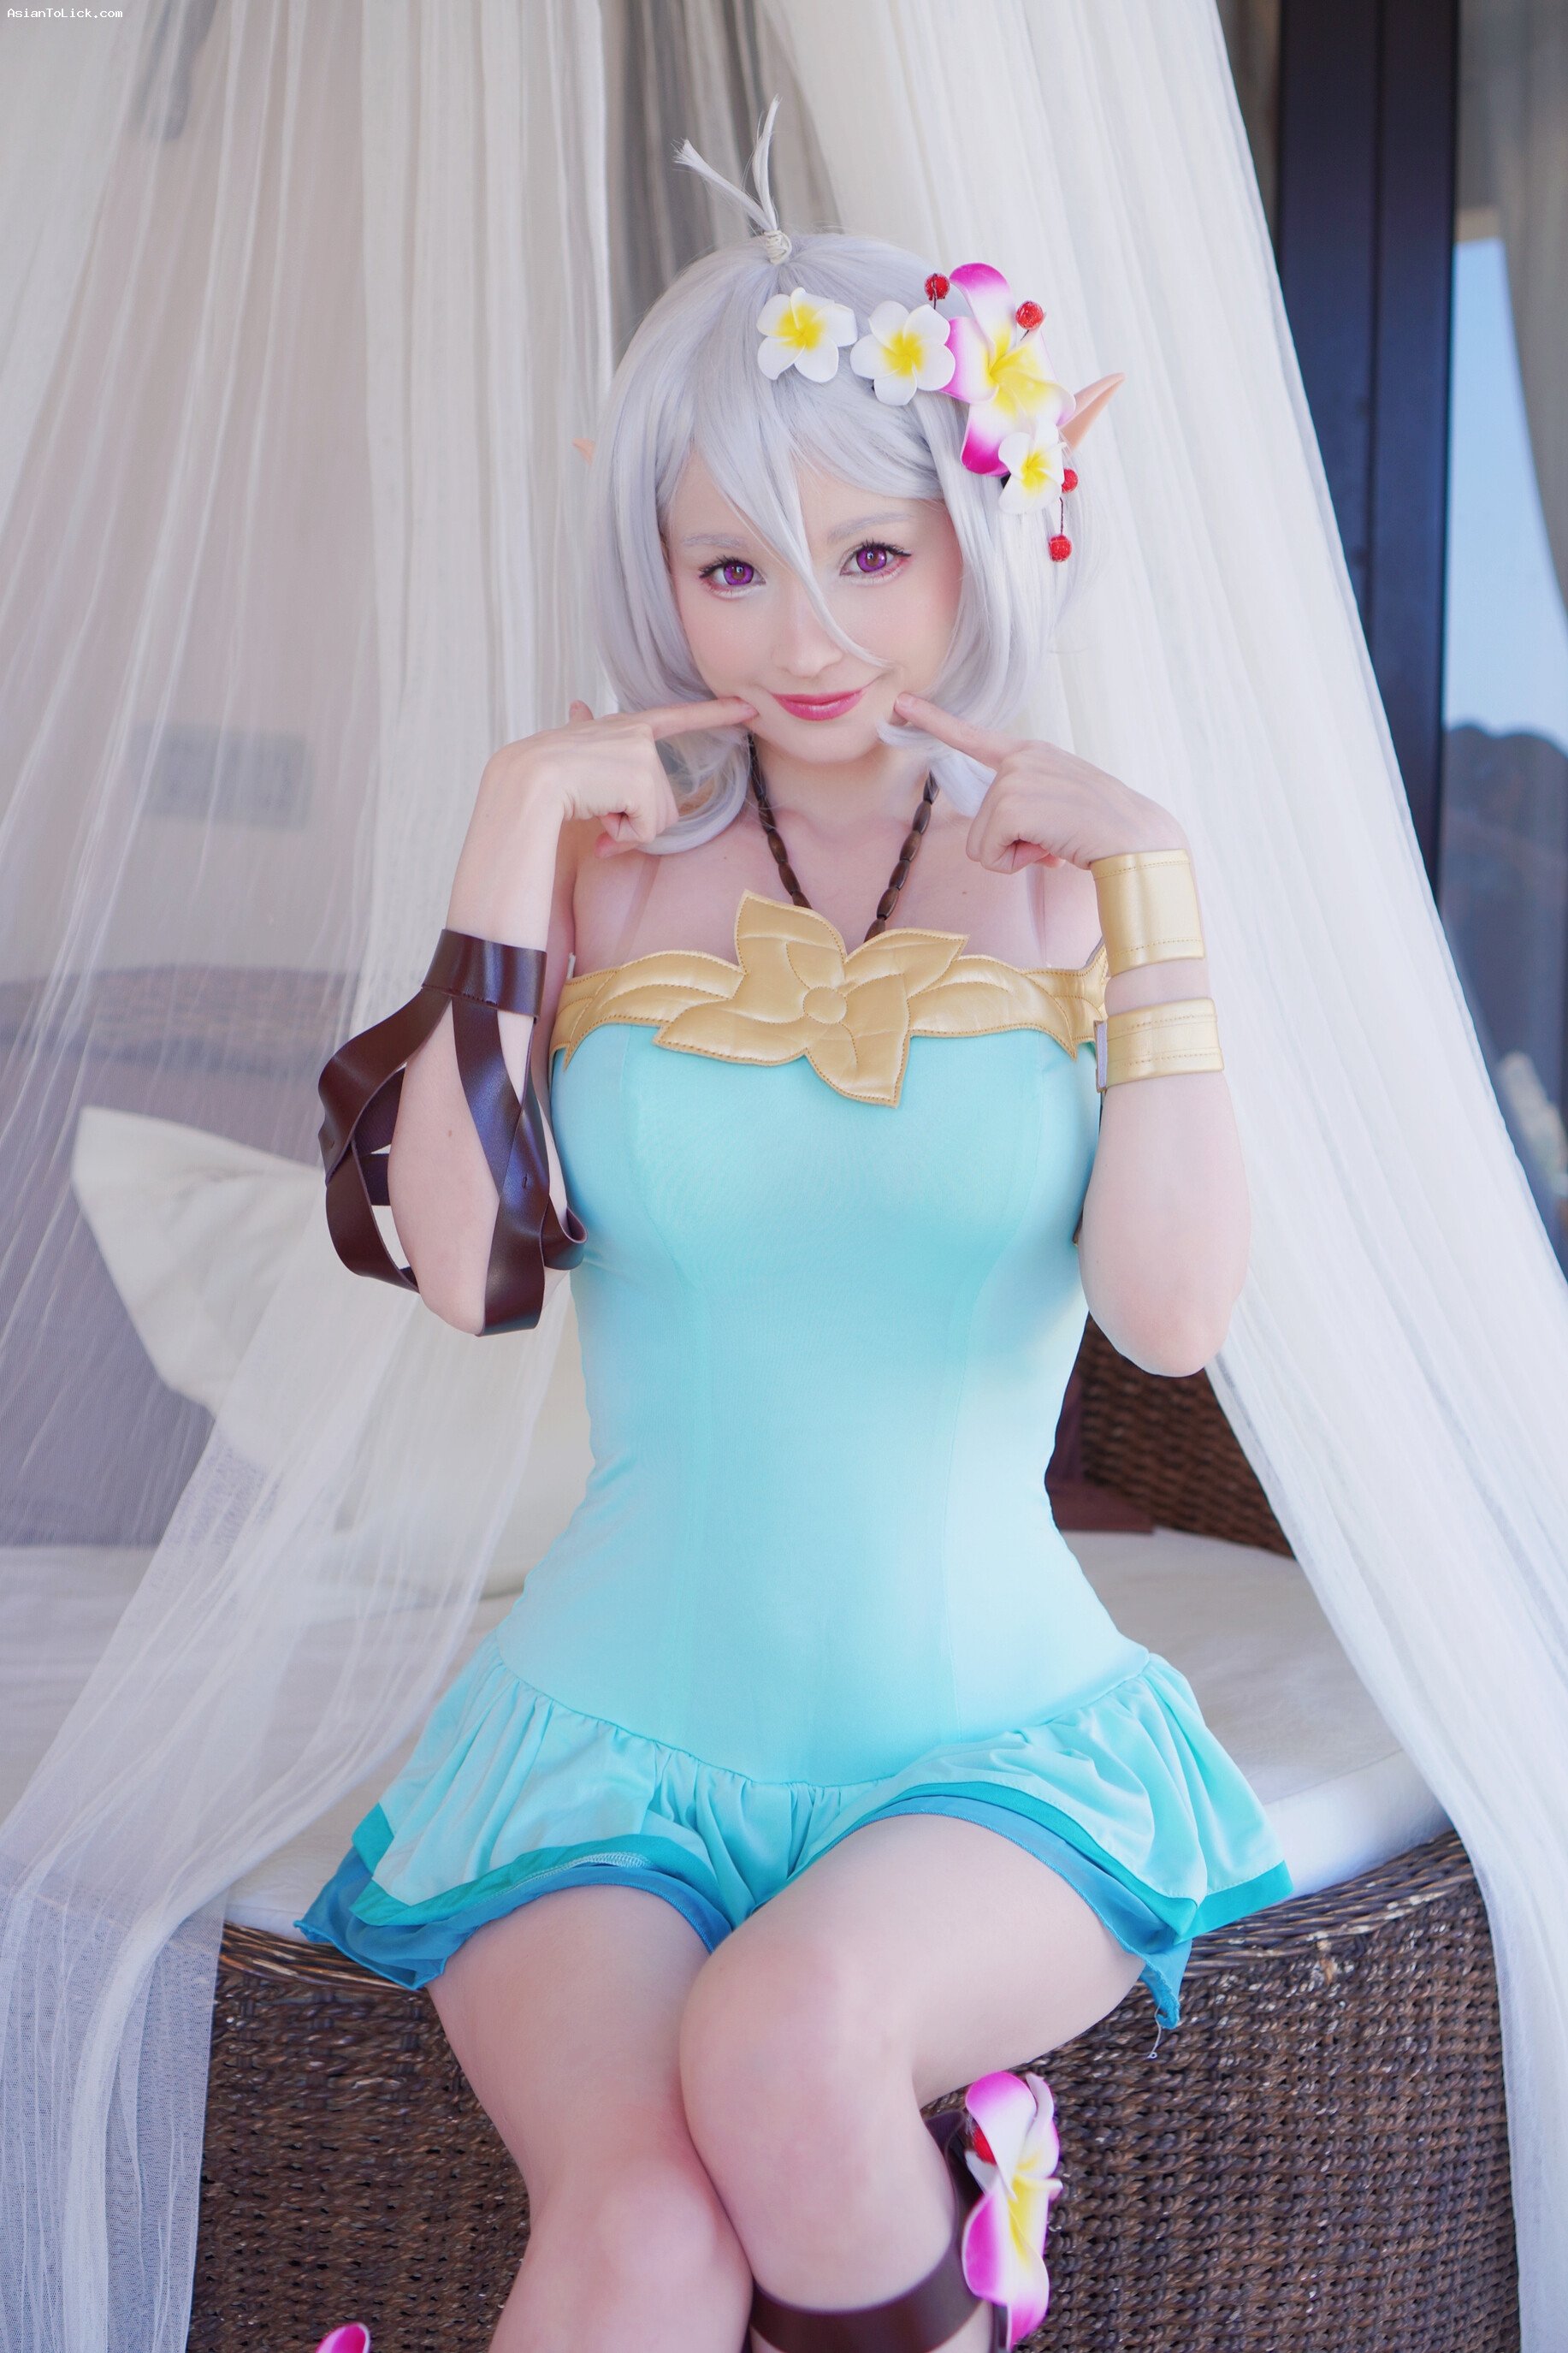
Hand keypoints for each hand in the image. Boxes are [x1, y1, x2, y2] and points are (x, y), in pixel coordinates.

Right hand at [478, 694, 756, 857]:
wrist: (524, 783)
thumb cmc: (539, 773)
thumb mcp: (569, 748)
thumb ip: (584, 730)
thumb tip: (578, 704)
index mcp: (622, 727)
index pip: (675, 717)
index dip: (715, 713)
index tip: (747, 708)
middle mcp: (635, 734)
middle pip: (663, 799)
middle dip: (636, 820)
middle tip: (601, 816)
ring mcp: (641, 754)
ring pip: (657, 817)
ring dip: (626, 827)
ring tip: (594, 812)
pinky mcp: (641, 778)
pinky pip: (646, 828)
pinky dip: (623, 835)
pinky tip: (597, 819)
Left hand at [892, 693, 1186, 873]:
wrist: (1136, 839)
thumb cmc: (1101, 831)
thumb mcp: (1059, 807)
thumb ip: (1027, 812)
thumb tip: (1002, 849)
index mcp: (1031, 755)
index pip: (974, 736)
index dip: (934, 720)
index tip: (901, 704)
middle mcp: (1020, 759)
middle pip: (979, 823)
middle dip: (1011, 845)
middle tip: (1053, 840)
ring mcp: (1014, 778)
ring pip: (982, 843)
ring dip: (1016, 855)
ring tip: (1055, 843)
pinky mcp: (1012, 802)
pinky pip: (988, 854)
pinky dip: (1016, 864)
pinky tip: (1050, 850)